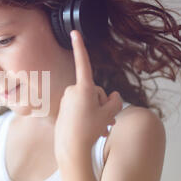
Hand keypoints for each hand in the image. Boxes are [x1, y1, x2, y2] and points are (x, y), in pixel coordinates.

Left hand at [54, 30, 122, 161]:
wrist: (70, 149)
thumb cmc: (90, 130)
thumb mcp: (110, 114)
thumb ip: (115, 101)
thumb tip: (113, 96)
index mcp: (83, 88)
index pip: (83, 63)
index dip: (80, 46)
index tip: (74, 31)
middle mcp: (72, 91)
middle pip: (95, 91)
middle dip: (102, 104)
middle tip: (106, 121)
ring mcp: (67, 100)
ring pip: (88, 101)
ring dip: (97, 112)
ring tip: (102, 128)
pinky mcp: (64, 109)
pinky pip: (81, 109)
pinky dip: (88, 117)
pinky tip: (95, 131)